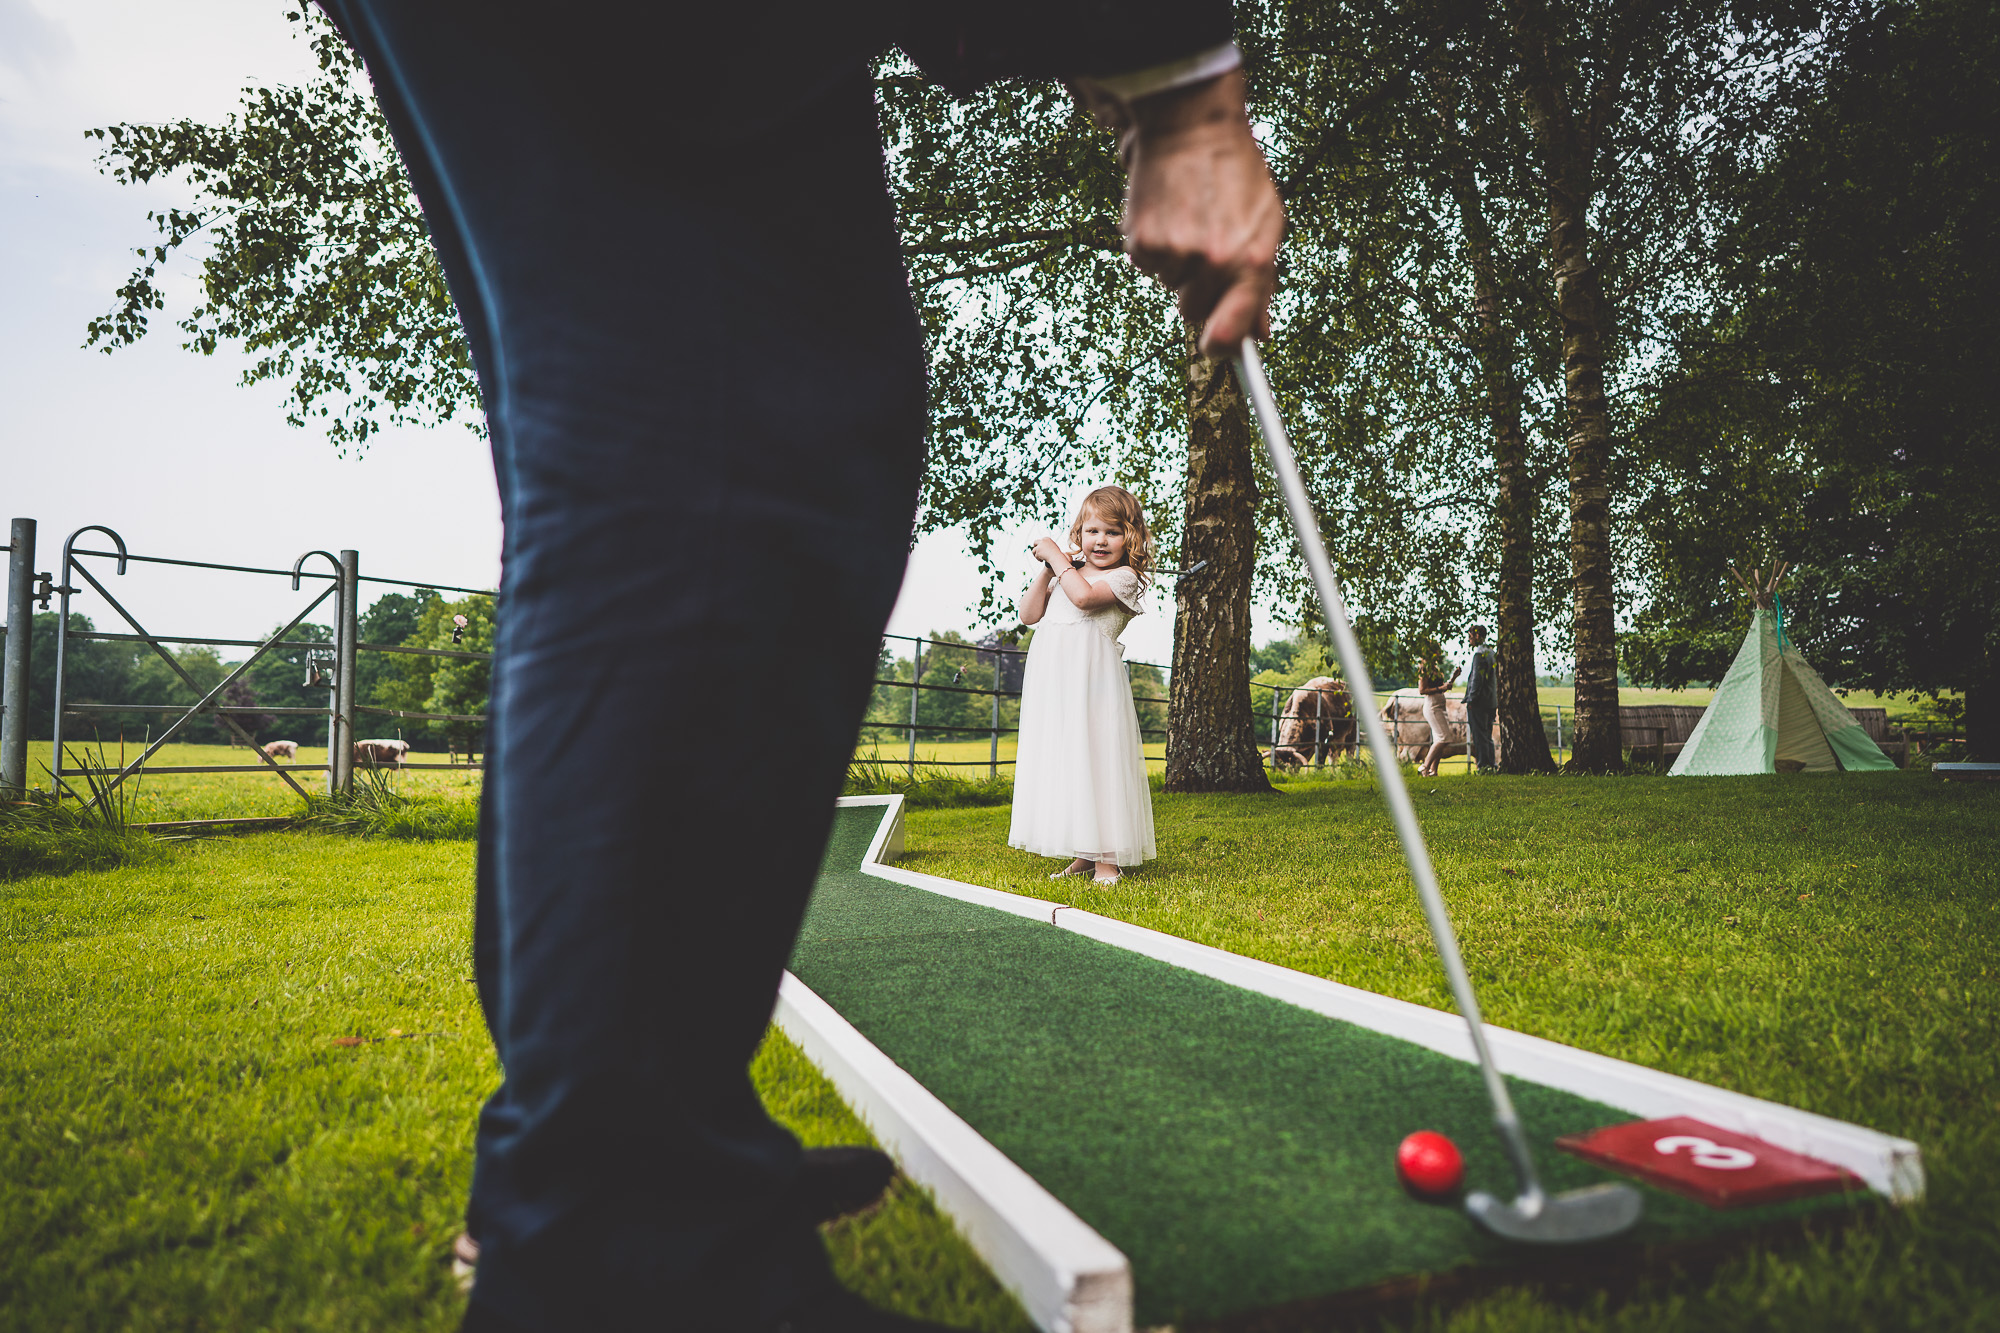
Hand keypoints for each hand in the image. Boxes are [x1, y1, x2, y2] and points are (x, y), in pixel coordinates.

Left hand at [1030, 537, 1070, 569]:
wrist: (1056, 557)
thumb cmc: (1056, 554)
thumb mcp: (1052, 548)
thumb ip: (1047, 546)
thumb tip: (1042, 548)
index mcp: (1046, 539)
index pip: (1040, 541)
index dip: (1039, 545)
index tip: (1040, 549)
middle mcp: (1042, 541)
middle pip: (1035, 542)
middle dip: (1034, 547)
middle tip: (1035, 552)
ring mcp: (1039, 545)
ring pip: (1034, 550)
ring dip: (1036, 555)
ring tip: (1041, 559)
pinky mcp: (1037, 550)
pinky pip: (1035, 555)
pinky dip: (1038, 559)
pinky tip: (1042, 560)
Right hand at [1119, 69, 1282, 357]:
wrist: (1193, 127)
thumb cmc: (1236, 174)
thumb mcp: (1266, 223)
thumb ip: (1263, 282)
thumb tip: (1259, 334)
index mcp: (1250, 260)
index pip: (1231, 332)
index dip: (1224, 348)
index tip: (1218, 349)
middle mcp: (1212, 261)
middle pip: (1194, 312)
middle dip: (1199, 291)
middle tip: (1205, 250)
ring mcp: (1175, 252)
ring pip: (1170, 286)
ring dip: (1177, 264)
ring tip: (1190, 219)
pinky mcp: (1142, 240)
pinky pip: (1147, 265)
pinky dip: (1155, 247)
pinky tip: (1169, 215)